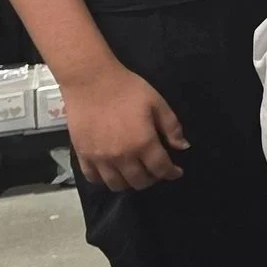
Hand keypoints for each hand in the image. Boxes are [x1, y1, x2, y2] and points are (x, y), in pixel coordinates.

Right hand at [65, 63, 188, 191]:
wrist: (91, 81)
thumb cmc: (127, 89)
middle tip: (155, 170)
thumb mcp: (157, 103)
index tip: (176, 172)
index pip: (161, 169)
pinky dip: (105, 180)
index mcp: (143, 143)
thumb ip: (171, 127)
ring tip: (135, 172)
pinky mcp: (82, 156)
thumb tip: (183, 147)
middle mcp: (122, 157)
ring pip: (117, 185)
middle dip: (152, 179)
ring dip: (129, 182)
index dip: (171, 173)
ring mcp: (100, 159)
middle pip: (139, 181)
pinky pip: (94, 178)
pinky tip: (112, 172)